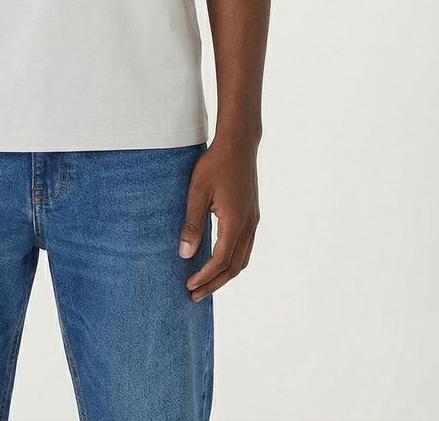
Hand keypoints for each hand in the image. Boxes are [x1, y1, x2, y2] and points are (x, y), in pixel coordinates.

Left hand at [177, 135, 259, 301]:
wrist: (239, 143)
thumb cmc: (215, 164)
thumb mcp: (197, 192)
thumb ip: (192, 224)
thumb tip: (184, 254)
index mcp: (235, 223)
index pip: (221, 261)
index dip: (204, 277)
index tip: (189, 287)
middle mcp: (248, 226)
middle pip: (234, 267)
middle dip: (214, 283)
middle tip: (195, 295)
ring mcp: (253, 220)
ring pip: (243, 259)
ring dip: (225, 274)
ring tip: (206, 282)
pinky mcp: (252, 214)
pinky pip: (245, 246)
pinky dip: (232, 260)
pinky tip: (218, 258)